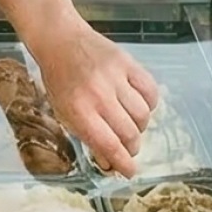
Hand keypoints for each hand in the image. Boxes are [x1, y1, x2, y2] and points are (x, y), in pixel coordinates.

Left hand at [35, 24, 159, 177]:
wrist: (61, 40)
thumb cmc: (60, 80)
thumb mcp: (64, 111)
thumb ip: (88, 136)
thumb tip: (110, 163)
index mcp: (78, 110)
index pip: (109, 145)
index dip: (123, 163)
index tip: (130, 171)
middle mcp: (98, 95)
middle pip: (129, 133)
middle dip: (132, 148)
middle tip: (129, 148)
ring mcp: (115, 77)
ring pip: (143, 115)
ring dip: (141, 127)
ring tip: (131, 125)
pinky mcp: (128, 62)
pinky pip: (150, 91)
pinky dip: (149, 104)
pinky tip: (139, 106)